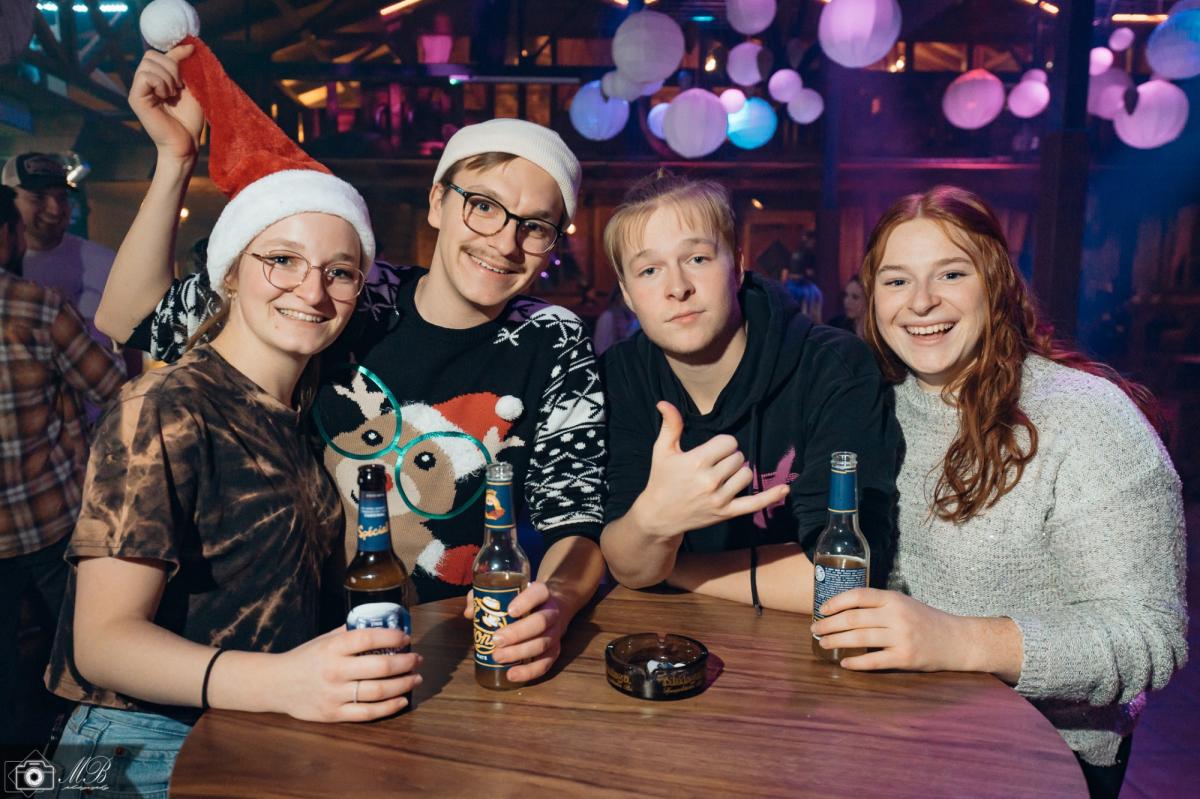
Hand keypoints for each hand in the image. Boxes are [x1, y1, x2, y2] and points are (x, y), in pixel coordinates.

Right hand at [129, 46, 203, 160]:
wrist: (186, 142)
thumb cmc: (190, 119)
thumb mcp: (192, 86)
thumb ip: (185, 66)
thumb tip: (188, 45)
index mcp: (156, 78)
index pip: (159, 53)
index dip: (175, 53)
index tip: (190, 61)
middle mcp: (144, 82)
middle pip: (151, 55)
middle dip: (171, 67)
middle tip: (179, 87)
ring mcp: (138, 90)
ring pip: (148, 64)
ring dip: (168, 77)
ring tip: (173, 94)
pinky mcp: (135, 98)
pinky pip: (145, 75)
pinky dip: (160, 83)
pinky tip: (166, 96)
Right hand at [274, 626, 421, 721]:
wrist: (277, 685)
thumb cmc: (305, 658)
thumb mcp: (324, 639)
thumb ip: (349, 632)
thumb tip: (379, 623)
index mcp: (332, 648)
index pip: (368, 638)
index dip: (392, 636)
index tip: (405, 637)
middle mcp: (335, 671)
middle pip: (380, 666)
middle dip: (406, 662)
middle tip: (418, 659)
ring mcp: (335, 694)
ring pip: (378, 691)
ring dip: (403, 684)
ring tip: (416, 678)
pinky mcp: (334, 714)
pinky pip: (368, 713)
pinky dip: (389, 707)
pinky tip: (402, 699)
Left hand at [462, 581, 563, 682]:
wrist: (551, 610)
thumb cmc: (522, 600)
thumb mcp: (509, 591)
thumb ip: (487, 596)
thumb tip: (469, 612)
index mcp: (542, 593)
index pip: (539, 593)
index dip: (526, 601)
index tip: (509, 611)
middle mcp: (552, 612)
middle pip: (540, 622)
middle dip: (517, 633)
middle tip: (496, 640)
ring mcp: (555, 633)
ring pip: (542, 644)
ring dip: (519, 653)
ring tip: (497, 657)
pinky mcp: (555, 651)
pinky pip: (545, 664)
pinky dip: (528, 672)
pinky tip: (511, 674)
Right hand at [633, 402, 789, 538]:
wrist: (659, 516)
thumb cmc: (661, 480)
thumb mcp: (662, 451)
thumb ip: (670, 426)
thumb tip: (664, 402)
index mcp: (696, 462)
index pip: (728, 442)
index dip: (722, 444)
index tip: (712, 451)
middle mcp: (710, 480)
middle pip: (738, 457)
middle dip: (728, 458)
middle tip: (712, 466)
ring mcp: (720, 498)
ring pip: (746, 475)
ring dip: (738, 473)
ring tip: (722, 478)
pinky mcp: (726, 513)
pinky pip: (754, 503)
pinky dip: (771, 496)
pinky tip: (785, 489)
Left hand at [809, 588, 971, 671]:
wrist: (958, 640)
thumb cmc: (927, 621)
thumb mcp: (904, 604)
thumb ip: (879, 605)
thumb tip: (844, 610)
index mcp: (894, 599)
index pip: (858, 596)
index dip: (836, 602)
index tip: (821, 609)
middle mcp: (896, 616)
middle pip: (853, 619)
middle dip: (829, 624)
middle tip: (815, 629)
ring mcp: (901, 637)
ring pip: (859, 639)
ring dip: (836, 641)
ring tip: (823, 644)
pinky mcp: (905, 658)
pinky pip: (874, 661)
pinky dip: (856, 663)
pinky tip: (844, 662)